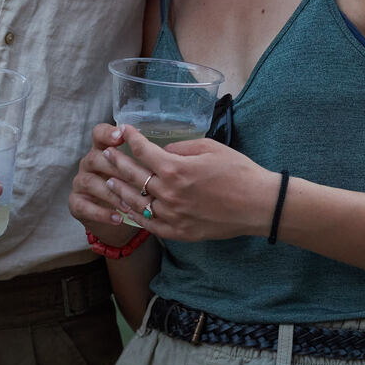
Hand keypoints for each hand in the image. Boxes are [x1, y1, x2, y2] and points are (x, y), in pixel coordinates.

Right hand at [70, 123, 143, 241]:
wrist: (117, 216)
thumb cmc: (133, 187)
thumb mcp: (142, 171)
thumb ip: (151, 158)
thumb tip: (171, 151)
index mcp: (103, 149)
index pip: (99, 133)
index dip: (108, 133)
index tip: (121, 136)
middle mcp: (89, 163)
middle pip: (95, 157)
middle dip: (114, 167)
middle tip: (133, 178)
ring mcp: (81, 182)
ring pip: (89, 182)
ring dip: (110, 193)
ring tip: (129, 205)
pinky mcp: (76, 203)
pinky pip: (84, 206)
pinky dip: (101, 213)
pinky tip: (118, 218)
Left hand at [97, 125, 280, 242]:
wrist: (258, 204)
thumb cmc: (238, 172)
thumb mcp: (210, 148)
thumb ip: (181, 147)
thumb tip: (163, 151)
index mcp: (176, 169)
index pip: (143, 151)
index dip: (131, 139)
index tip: (124, 131)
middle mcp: (169, 193)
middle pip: (134, 176)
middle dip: (117, 163)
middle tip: (105, 154)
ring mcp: (173, 216)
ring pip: (136, 203)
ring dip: (119, 191)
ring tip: (108, 182)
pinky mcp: (179, 233)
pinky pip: (150, 226)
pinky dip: (135, 216)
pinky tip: (126, 209)